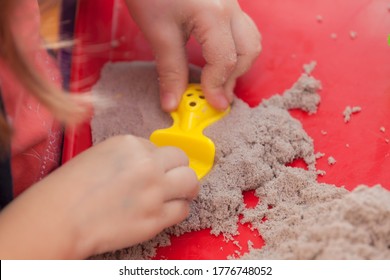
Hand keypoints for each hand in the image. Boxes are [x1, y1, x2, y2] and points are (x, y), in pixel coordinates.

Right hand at [0, 135, 198, 258]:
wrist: (60, 218)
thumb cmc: (70, 188)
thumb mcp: (99, 155)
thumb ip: (127, 156)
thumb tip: (148, 161)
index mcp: (130, 145)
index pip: (158, 147)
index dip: (155, 160)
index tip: (150, 170)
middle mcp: (147, 164)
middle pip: (181, 159)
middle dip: (178, 169)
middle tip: (174, 179)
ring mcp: (154, 191)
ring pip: (190, 182)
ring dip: (186, 188)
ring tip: (179, 194)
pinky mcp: (155, 218)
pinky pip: (182, 210)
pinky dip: (177, 210)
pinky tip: (166, 211)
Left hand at [125, 0, 260, 110]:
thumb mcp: (158, 33)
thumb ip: (170, 71)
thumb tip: (172, 104)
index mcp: (214, 15)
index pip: (225, 61)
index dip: (217, 87)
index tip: (211, 105)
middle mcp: (230, 7)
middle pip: (247, 51)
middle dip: (233, 78)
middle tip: (216, 96)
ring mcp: (231, 2)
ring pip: (250, 40)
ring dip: (238, 64)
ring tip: (219, 80)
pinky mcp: (225, 2)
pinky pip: (242, 30)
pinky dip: (235, 50)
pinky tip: (218, 58)